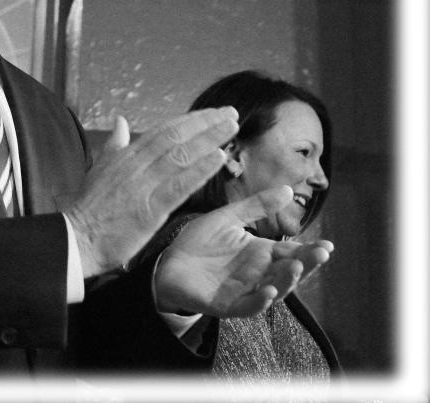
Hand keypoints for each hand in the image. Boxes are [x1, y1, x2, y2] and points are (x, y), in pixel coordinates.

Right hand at [64, 106, 238, 276]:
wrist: (78, 238)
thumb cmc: (89, 208)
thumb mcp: (99, 168)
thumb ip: (114, 145)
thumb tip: (120, 121)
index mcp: (126, 155)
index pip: (163, 130)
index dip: (190, 120)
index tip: (212, 113)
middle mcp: (136, 165)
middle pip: (175, 138)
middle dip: (205, 124)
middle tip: (230, 114)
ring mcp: (143, 186)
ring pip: (180, 156)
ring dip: (208, 140)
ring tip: (230, 129)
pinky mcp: (150, 209)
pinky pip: (179, 185)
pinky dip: (200, 170)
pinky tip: (218, 159)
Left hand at [154, 185, 333, 316]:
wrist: (167, 262)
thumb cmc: (199, 241)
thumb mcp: (228, 218)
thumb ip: (256, 206)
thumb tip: (288, 189)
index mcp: (261, 253)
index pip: (292, 252)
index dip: (310, 250)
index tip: (328, 245)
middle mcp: (258, 274)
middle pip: (289, 272)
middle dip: (306, 264)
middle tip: (320, 254)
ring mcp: (244, 291)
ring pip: (274, 290)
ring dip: (287, 281)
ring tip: (296, 267)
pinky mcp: (226, 305)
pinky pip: (248, 306)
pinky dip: (260, 301)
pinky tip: (269, 290)